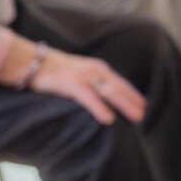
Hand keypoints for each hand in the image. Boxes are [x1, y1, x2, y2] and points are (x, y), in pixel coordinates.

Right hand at [28, 48, 147, 126]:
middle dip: (135, 102)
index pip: (122, 84)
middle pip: (120, 88)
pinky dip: (100, 108)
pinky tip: (108, 119)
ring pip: (110, 92)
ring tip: (137, 117)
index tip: (147, 107)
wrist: (32, 61)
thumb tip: (106, 98)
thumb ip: (93, 82)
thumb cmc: (55, 70)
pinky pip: (89, 97)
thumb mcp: (80, 74)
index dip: (135, 95)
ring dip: (125, 105)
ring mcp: (84, 76)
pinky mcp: (71, 84)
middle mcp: (95, 70)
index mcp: (99, 69)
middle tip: (148, 116)